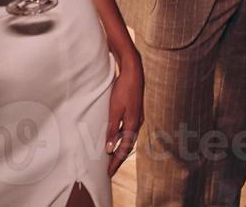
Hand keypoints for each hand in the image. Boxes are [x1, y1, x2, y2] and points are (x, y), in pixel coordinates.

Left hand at [105, 50, 143, 175]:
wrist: (133, 72)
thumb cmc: (123, 89)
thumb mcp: (115, 110)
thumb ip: (112, 129)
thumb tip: (109, 149)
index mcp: (133, 125)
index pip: (123, 149)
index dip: (116, 162)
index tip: (108, 173)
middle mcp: (137, 123)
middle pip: (127, 146)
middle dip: (118, 159)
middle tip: (109, 170)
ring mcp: (137, 117)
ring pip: (128, 138)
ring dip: (120, 149)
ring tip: (111, 157)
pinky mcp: (135, 112)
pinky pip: (128, 130)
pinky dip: (121, 138)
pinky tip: (115, 138)